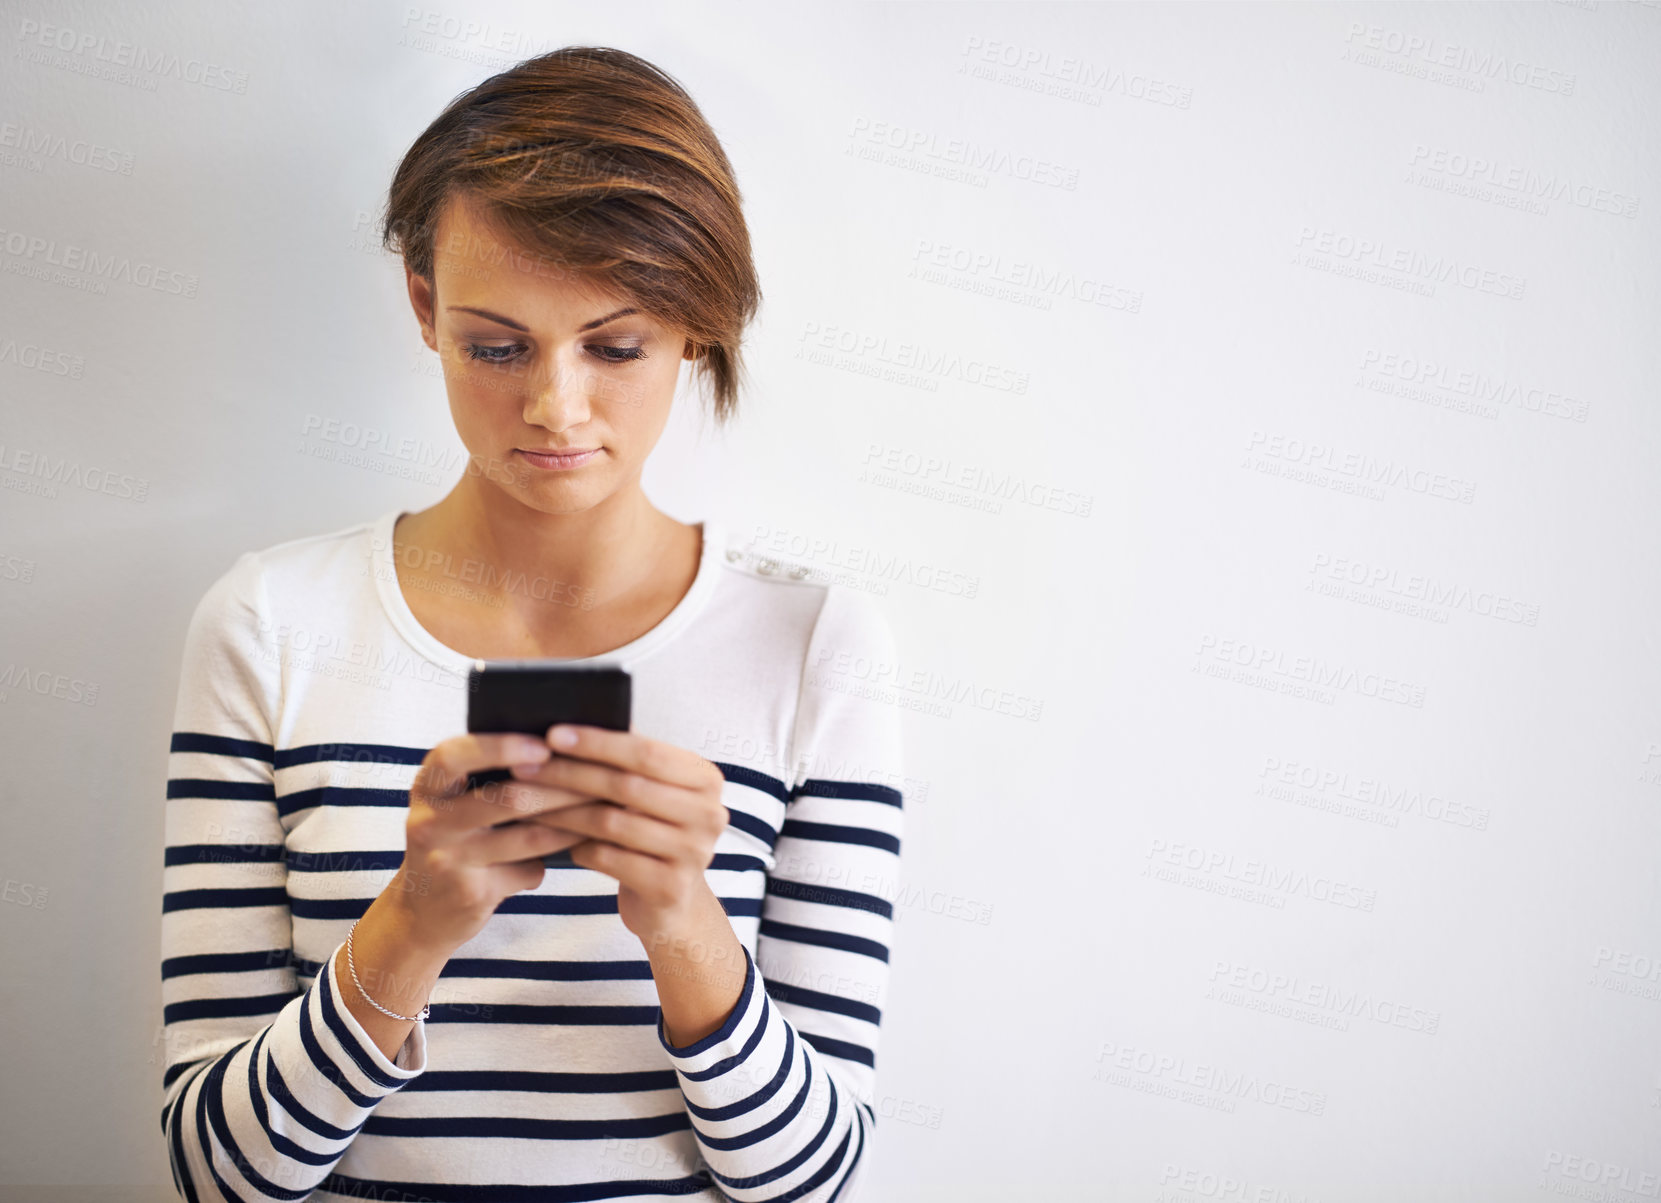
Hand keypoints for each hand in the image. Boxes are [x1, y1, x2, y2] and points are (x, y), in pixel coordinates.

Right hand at [392, 731, 597, 956]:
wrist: (422, 913)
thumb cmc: (454, 842)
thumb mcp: (452, 806)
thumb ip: (486, 781)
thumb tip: (559, 752)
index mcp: (427, 788)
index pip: (455, 755)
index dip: (501, 747)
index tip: (545, 745)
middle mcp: (429, 822)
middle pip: (508, 798)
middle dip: (562, 789)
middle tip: (599, 782)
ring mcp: (447, 860)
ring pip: (528, 837)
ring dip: (571, 826)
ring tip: (601, 814)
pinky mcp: (470, 893)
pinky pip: (527, 871)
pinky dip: (549, 863)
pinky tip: (564, 858)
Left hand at [508, 724, 729, 940]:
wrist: (673, 902)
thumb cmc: (653, 834)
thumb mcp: (652, 793)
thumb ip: (629, 760)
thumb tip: (575, 721)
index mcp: (706, 779)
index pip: (647, 752)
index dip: (598, 742)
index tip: (553, 734)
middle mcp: (708, 814)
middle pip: (626, 785)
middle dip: (570, 774)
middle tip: (525, 767)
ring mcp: (694, 853)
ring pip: (612, 823)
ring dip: (562, 811)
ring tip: (527, 803)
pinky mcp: (670, 888)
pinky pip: (609, 859)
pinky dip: (576, 847)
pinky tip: (555, 841)